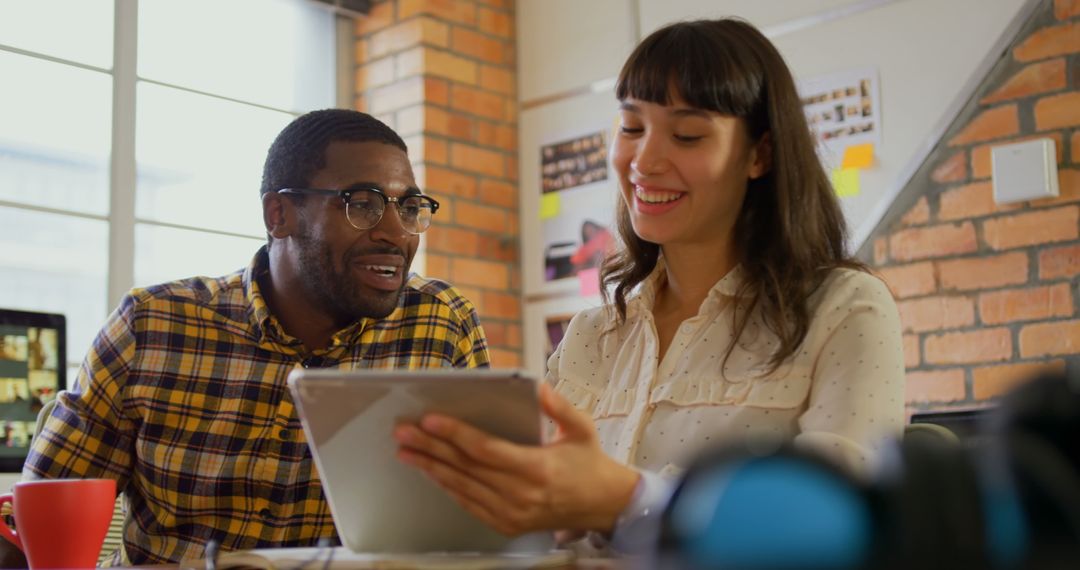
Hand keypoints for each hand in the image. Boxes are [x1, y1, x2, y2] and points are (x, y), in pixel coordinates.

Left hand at [393, 383, 639, 535]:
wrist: (604, 506)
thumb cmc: (590, 463)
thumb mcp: (581, 427)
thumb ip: (557, 405)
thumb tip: (535, 385)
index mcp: (537, 468)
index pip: (484, 449)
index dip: (454, 434)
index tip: (430, 419)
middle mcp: (520, 494)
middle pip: (465, 467)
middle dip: (430, 447)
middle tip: (403, 432)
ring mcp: (511, 514)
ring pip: (461, 487)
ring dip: (431, 468)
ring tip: (407, 451)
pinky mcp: (506, 525)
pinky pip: (469, 504)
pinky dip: (448, 487)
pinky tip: (432, 472)